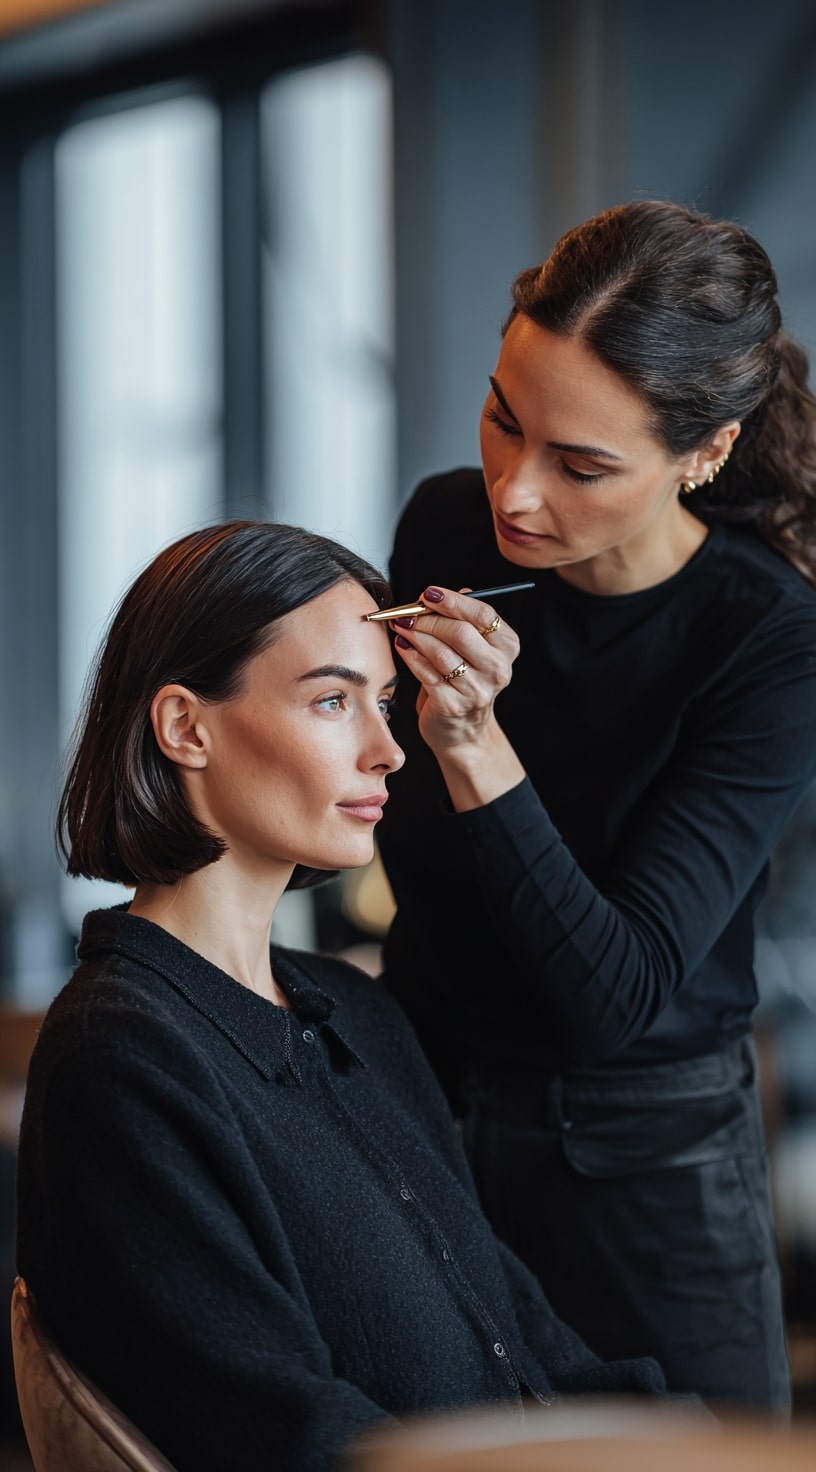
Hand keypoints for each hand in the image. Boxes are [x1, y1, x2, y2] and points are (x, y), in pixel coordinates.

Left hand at [391, 586, 524, 809]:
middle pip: (461, 632)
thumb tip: (449, 593)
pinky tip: (402, 646)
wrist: (462, 731)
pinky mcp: (452, 705)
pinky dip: (410, 655)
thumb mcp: (472, 650)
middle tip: (407, 613)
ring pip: (440, 652)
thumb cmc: (464, 681)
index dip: (453, 601)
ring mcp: (476, 690)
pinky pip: (426, 673)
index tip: (429, 593)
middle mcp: (497, 669)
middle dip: (428, 619)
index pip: (484, 615)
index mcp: (507, 648)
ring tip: (401, 626)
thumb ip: (464, 620)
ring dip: (415, 635)